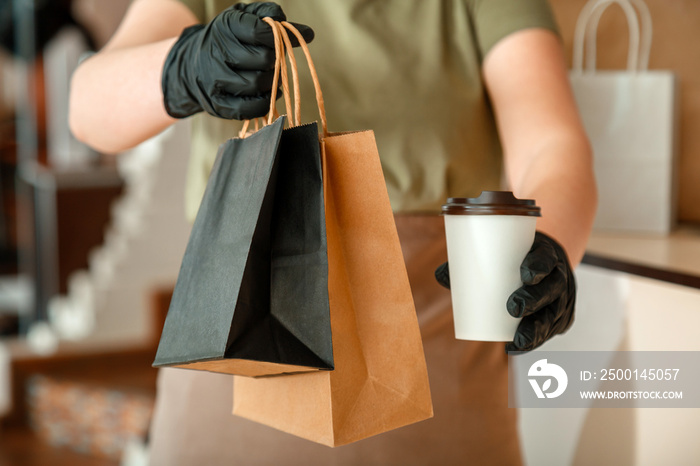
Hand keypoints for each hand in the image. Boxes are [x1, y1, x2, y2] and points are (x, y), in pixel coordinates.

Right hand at [161, 2, 313, 119]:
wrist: (193, 64)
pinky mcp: (218, 104)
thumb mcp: (245, 18)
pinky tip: (267, 94)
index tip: (280, 40)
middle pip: (263, 60)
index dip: (277, 38)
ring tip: (270, 77)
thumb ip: (272, 18)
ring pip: (257, 84)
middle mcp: (217, 52)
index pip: (260, 31)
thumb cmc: (229, 39)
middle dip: (276, 61)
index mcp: (226, 26)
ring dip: (272, 83)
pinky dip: (264, 103)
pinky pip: (248, 108)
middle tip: (273, 62)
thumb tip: (308, 33)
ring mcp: (215, 80)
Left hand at [434, 231, 575, 351]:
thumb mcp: (501, 253)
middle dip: (535, 300)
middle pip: (552, 289)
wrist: (547, 262)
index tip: (525, 275)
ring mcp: (564, 299)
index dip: (539, 266)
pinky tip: (520, 347)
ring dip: (537, 329)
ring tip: (518, 340)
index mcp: (547, 255)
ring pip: (554, 314)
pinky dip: (537, 340)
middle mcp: (560, 277)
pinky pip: (552, 329)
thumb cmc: (515, 258)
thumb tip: (440, 274)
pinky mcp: (562, 317)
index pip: (547, 259)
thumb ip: (469, 263)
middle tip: (513, 308)